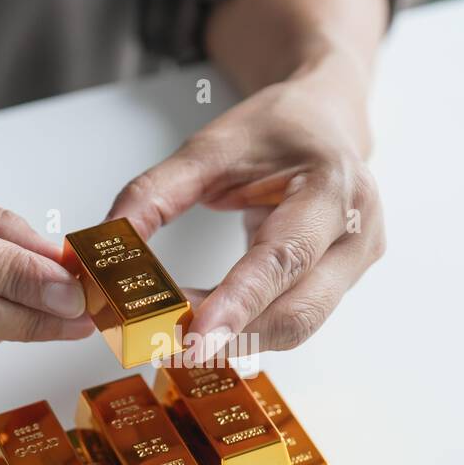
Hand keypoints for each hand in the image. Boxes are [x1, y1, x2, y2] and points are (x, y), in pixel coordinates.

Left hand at [108, 58, 384, 361]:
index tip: (195, 337)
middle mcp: (357, 231)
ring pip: (296, 327)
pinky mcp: (345, 283)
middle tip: (166, 344)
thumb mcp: (209, 147)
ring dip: (237, 338)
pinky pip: (295, 320)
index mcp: (333, 186)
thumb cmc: (276, 129)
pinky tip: (210, 327)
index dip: (239, 303)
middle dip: (230, 334)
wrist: (326, 120)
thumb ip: (155, 194)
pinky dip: (250, 328)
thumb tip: (106, 243)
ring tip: (178, 337)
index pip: (284, 258)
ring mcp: (357, 262)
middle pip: (296, 310)